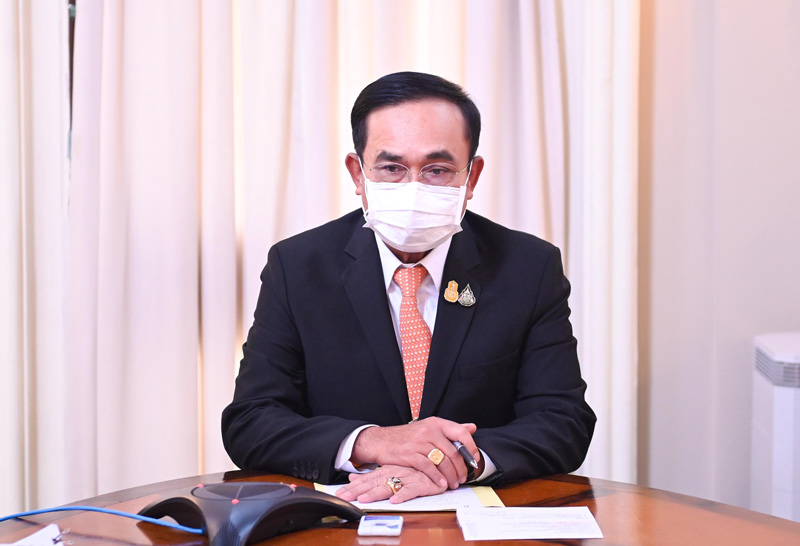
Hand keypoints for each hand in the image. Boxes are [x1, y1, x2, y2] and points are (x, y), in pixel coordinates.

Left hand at [335, 465, 446, 503]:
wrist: (437, 463)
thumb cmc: (413, 469)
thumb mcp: (390, 471)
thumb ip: (371, 476)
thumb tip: (352, 477)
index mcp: (386, 471)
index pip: (366, 480)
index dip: (352, 487)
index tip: (340, 495)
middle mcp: (395, 472)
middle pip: (373, 484)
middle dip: (358, 491)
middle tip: (345, 499)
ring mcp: (407, 477)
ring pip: (389, 486)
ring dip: (376, 493)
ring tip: (364, 500)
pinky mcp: (422, 483)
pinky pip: (411, 490)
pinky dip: (403, 494)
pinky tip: (395, 500)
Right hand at [349, 417, 480, 489]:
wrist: (380, 441)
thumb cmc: (407, 437)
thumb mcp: (429, 427)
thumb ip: (451, 429)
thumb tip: (472, 427)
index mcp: (436, 423)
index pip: (461, 432)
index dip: (471, 447)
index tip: (474, 460)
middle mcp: (429, 430)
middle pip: (453, 451)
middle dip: (461, 468)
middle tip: (463, 478)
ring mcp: (419, 442)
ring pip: (443, 461)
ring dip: (451, 475)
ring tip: (453, 483)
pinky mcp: (409, 454)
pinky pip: (428, 467)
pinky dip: (437, 477)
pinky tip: (441, 483)